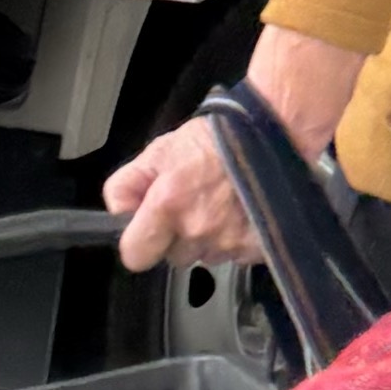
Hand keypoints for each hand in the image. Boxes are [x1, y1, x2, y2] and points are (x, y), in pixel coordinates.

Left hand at [105, 22, 362, 268]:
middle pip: (174, 256)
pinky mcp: (256, 247)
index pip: (135, 255)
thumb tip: (117, 211)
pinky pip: (235, 255)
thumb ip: (127, 182)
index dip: (139, 244)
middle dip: (179, 236)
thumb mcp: (161, 150)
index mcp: (168, 205)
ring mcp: (229, 241)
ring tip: (221, 205)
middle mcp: (197, 228)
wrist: (273, 133)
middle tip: (193, 205)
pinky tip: (241, 212)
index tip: (146, 233)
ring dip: (209, 238)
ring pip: (206, 256)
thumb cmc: (220, 136)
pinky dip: (236, 238)